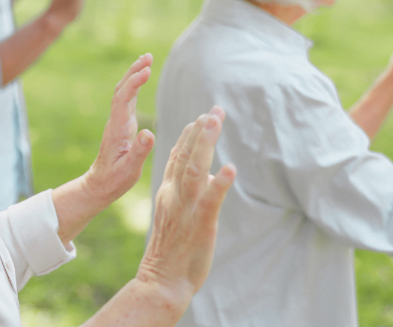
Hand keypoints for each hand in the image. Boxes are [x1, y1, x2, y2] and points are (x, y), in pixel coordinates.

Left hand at [83, 54, 155, 204]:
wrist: (99, 184)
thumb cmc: (114, 180)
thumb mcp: (129, 170)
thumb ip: (139, 152)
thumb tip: (149, 132)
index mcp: (118, 130)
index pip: (123, 99)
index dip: (134, 83)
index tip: (147, 70)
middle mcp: (116, 122)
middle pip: (122, 90)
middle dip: (134, 72)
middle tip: (148, 56)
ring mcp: (118, 122)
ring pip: (124, 92)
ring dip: (134, 75)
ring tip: (147, 59)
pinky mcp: (122, 124)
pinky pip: (127, 99)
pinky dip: (134, 85)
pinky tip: (141, 78)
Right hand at [137, 108, 235, 305]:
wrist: (161, 281)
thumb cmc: (172, 251)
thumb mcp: (174, 215)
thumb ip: (184, 192)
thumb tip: (202, 176)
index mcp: (168, 192)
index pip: (177, 157)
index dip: (189, 136)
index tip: (201, 116)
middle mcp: (174, 195)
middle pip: (186, 155)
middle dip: (200, 131)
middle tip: (214, 110)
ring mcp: (186, 208)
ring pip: (194, 169)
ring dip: (205, 144)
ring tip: (214, 122)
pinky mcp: (200, 223)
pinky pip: (211, 199)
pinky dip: (220, 182)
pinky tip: (230, 168)